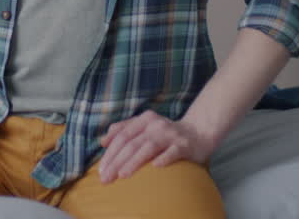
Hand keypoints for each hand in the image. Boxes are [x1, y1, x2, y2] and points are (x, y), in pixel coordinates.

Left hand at [96, 110, 216, 183]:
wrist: (198, 132)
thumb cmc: (165, 134)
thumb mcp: (144, 126)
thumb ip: (124, 130)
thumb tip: (103, 141)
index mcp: (144, 119)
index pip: (122, 135)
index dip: (110, 153)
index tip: (100, 170)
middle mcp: (156, 125)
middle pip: (132, 143)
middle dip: (116, 161)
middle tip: (106, 178)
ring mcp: (170, 134)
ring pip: (148, 147)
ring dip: (134, 161)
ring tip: (122, 175)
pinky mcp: (184, 145)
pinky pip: (173, 152)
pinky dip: (164, 158)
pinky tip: (155, 167)